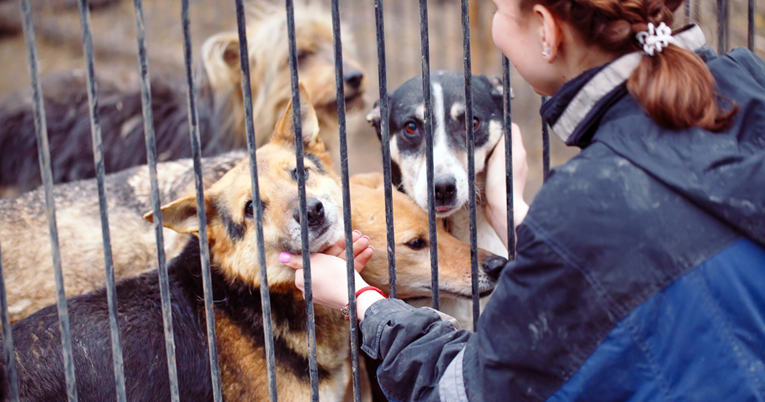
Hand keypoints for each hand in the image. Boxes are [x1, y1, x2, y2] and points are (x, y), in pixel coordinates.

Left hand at [281, 231, 374, 311]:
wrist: (354, 297)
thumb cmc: (331, 276)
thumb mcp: (314, 262)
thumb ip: (298, 259)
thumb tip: (281, 257)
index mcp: (304, 279)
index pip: (316, 257)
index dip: (330, 245)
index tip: (341, 236)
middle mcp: (316, 284)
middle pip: (331, 259)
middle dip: (347, 245)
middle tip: (359, 234)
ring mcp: (330, 287)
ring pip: (342, 264)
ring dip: (355, 250)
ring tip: (367, 240)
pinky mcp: (343, 290)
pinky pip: (348, 273)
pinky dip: (358, 262)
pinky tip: (368, 251)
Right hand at [485, 123, 528, 247]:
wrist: (503, 210)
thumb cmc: (501, 183)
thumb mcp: (501, 155)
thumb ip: (503, 139)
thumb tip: (503, 125)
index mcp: (518, 151)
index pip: (512, 129)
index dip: (500, 125)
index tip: (487, 126)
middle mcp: (519, 159)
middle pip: (506, 141)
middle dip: (494, 138)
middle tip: (479, 138)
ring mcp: (513, 171)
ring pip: (501, 154)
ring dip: (491, 152)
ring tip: (479, 153)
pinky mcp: (506, 182)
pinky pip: (498, 167)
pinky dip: (491, 165)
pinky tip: (482, 168)